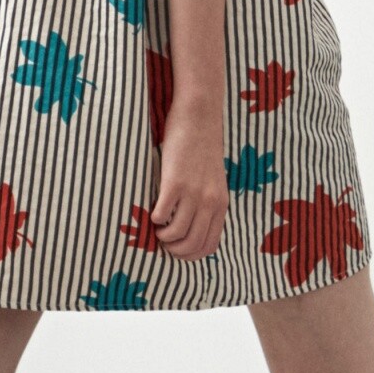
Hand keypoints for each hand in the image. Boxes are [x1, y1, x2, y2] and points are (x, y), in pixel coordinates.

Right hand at [150, 106, 229, 259]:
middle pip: (192, 245)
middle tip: (162, 239)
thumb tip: (191, 226)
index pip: (209, 246)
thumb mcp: (212, 180)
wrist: (199, 116)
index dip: (190, 255)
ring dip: (162, 235)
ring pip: (176, 234)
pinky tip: (152, 208)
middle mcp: (210, 202)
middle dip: (174, 250)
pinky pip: (161, 214)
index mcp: (221, 204)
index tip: (177, 249)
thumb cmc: (202, 147)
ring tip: (156, 225)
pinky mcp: (175, 182)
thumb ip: (206, 202)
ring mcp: (193, 193)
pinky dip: (153, 218)